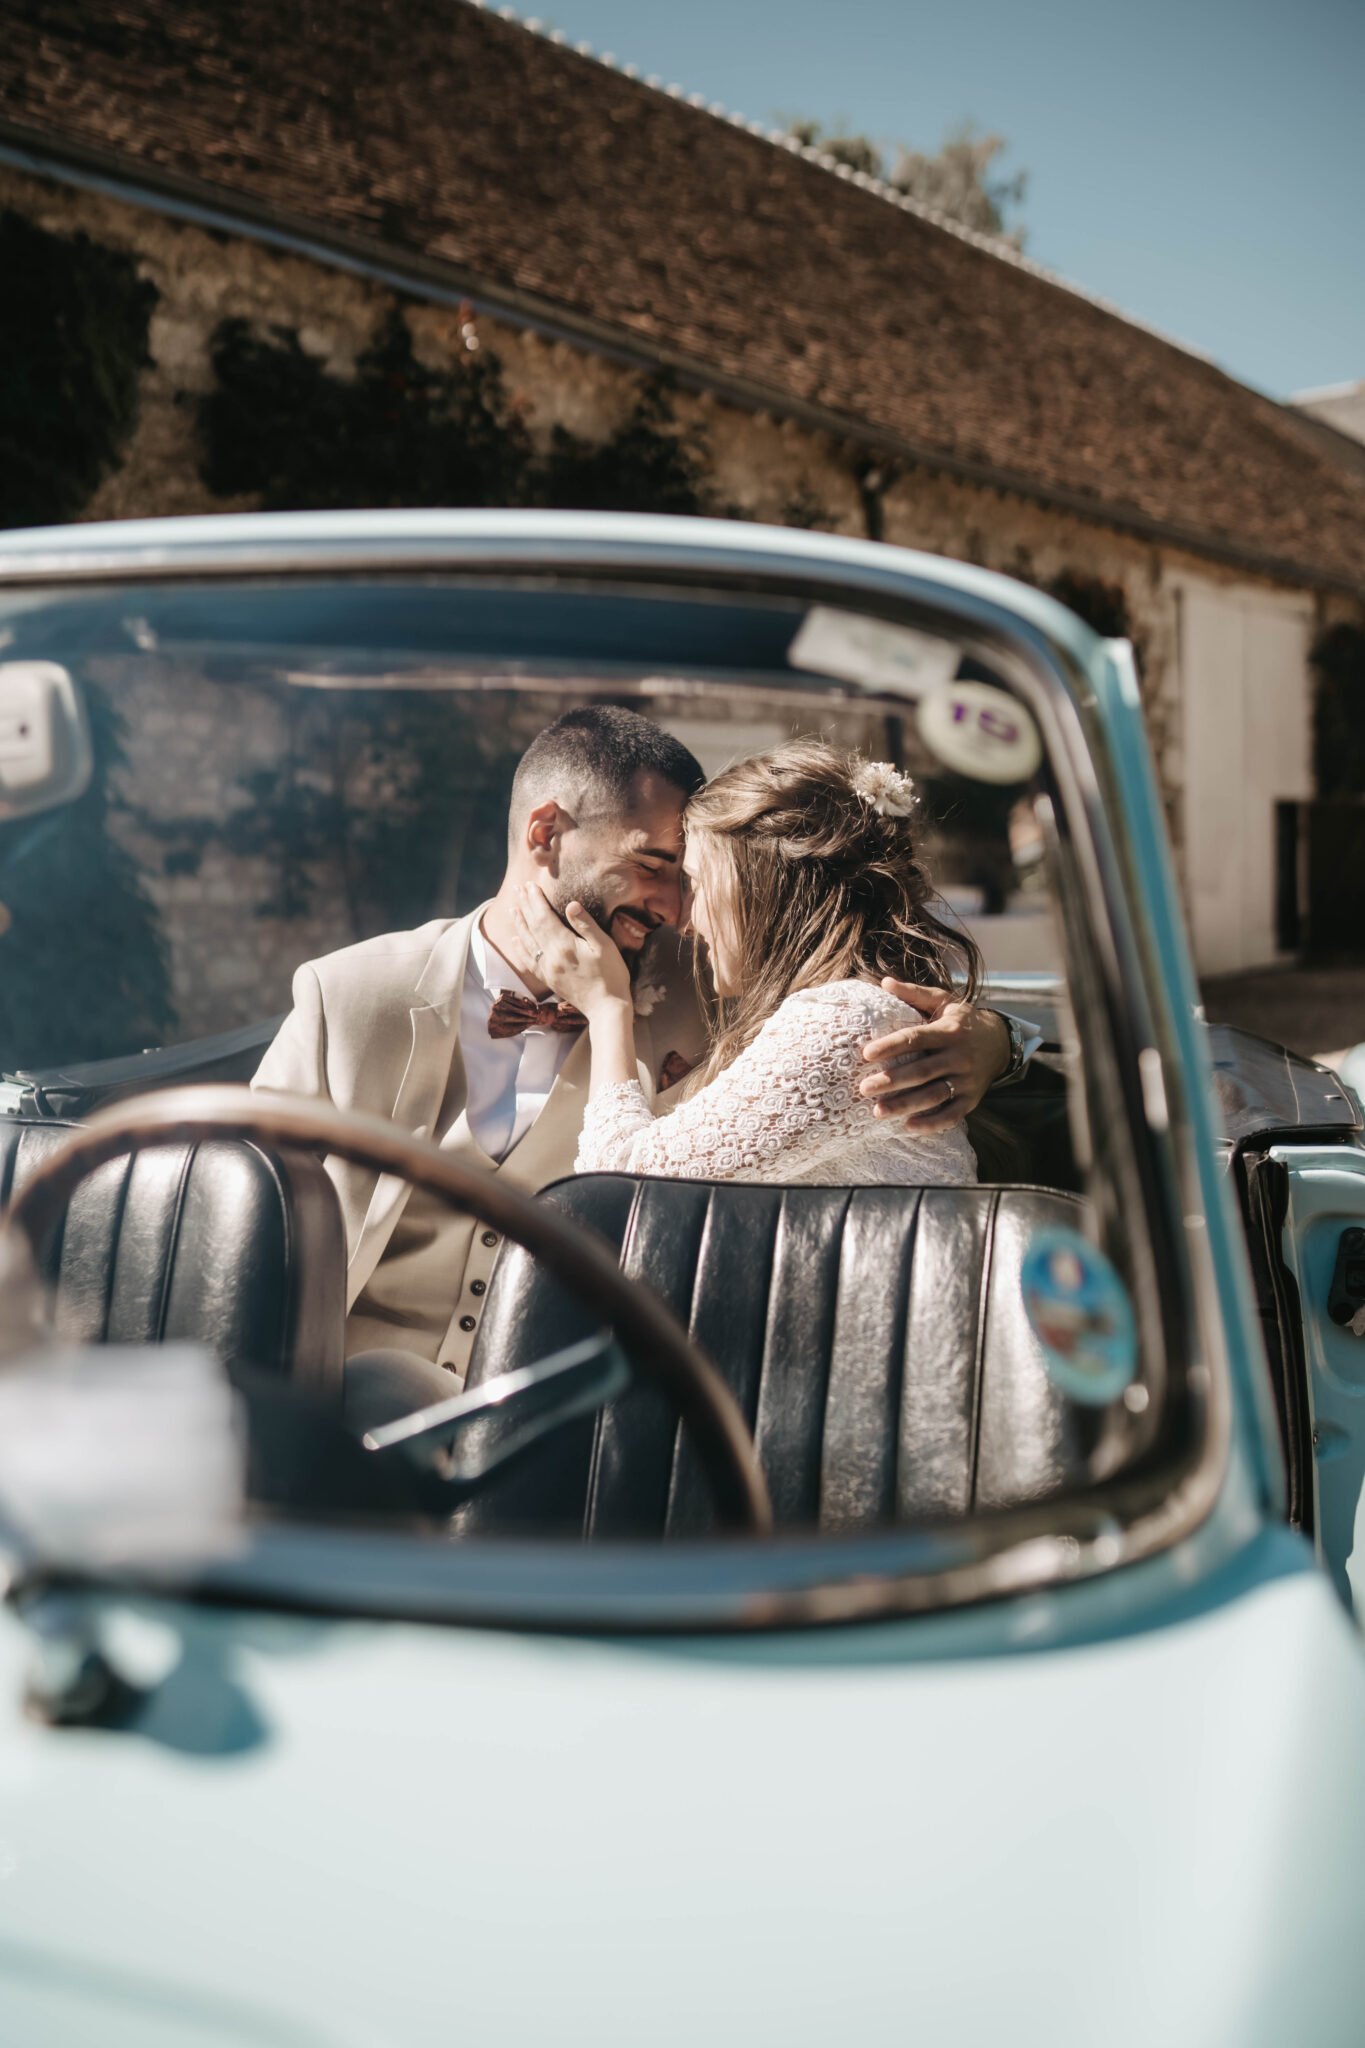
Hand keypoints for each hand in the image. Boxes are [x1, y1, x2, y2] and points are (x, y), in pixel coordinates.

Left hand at [514, 884, 631, 1017]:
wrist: (607, 1009)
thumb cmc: (612, 975)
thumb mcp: (605, 946)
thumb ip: (586, 925)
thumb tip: (570, 904)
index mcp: (564, 945)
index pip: (544, 917)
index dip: (536, 900)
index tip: (530, 885)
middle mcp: (550, 957)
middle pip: (533, 926)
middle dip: (526, 906)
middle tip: (519, 888)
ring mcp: (547, 969)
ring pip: (527, 942)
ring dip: (519, 923)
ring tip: (513, 907)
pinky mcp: (548, 979)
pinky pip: (528, 961)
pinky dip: (520, 948)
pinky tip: (515, 939)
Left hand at [858, 980, 1008, 1132]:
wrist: (1000, 1042)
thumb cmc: (961, 1021)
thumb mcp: (944, 1002)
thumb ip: (915, 994)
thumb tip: (884, 982)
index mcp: (949, 1031)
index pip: (916, 1039)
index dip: (891, 1046)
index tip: (866, 1054)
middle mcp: (960, 1056)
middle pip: (922, 1071)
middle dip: (892, 1081)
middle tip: (864, 1088)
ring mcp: (967, 1080)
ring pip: (934, 1096)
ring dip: (905, 1105)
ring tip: (877, 1111)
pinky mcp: (972, 1099)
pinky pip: (951, 1115)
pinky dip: (931, 1123)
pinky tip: (908, 1126)